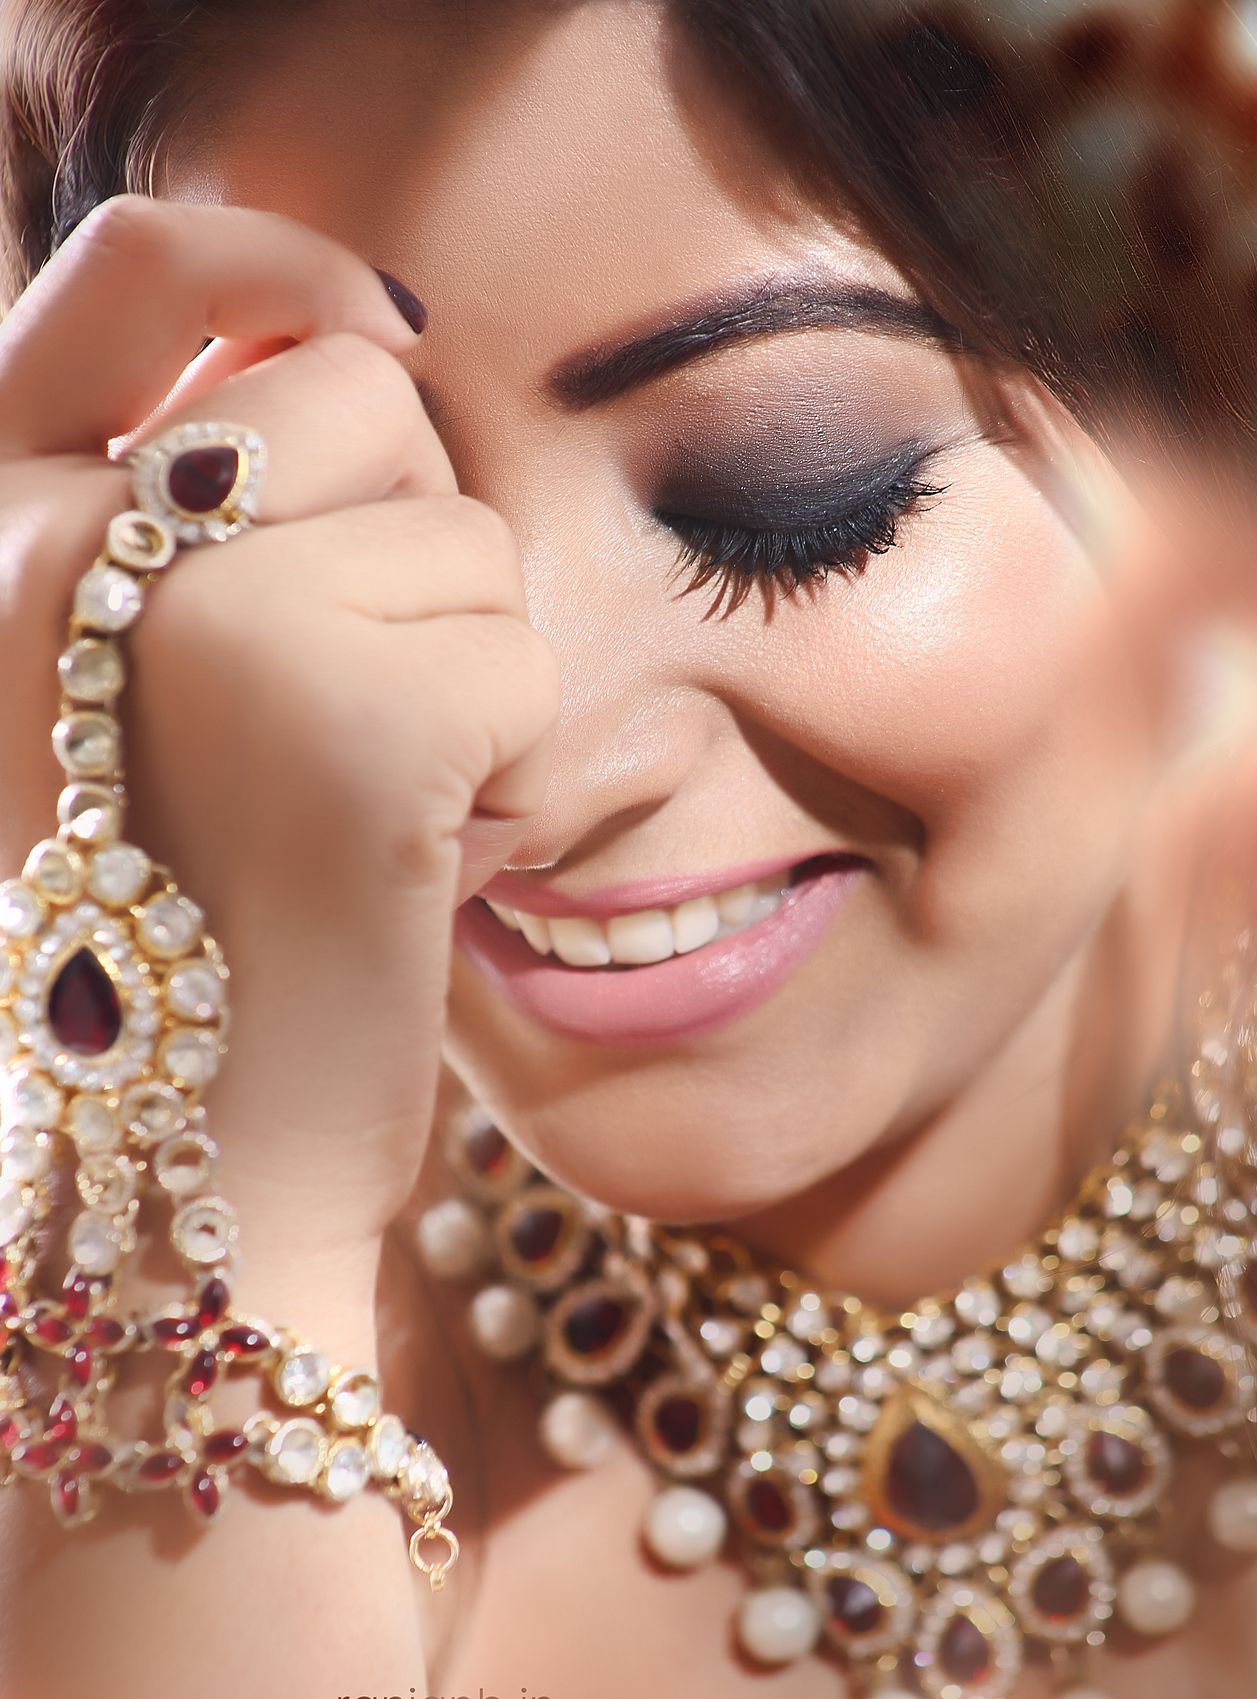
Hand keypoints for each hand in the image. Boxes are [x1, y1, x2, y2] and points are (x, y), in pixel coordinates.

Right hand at [0, 194, 559, 1280]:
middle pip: (359, 392)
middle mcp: (49, 537)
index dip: (277, 271)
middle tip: (350, 719)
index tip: (380, 322)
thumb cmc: (173, 942)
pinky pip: (522, 662)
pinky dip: (505, 780)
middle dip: (410, 543)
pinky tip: (409, 874)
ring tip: (359, 817)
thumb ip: (191, 522)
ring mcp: (198, 610)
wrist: (176, 1185)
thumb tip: (360, 346)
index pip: (138, 274)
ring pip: (467, 539)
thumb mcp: (121, 697)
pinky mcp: (350, 704)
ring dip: (458, 679)